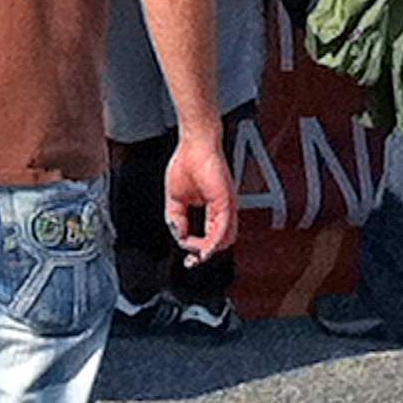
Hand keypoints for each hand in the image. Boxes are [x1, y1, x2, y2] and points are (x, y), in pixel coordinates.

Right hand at [162, 135, 236, 262]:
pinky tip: (203, 247)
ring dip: (208, 250)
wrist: (194, 144)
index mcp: (214, 210)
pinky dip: (213, 242)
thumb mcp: (176, 198)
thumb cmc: (187, 163)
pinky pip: (223, 228)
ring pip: (225, 240)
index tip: (186, 251)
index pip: (211, 237)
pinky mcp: (226, 201)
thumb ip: (178, 219)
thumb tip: (179, 236)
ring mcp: (226, 206)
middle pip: (220, 243)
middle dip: (203, 254)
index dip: (197, 248)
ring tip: (195, 252)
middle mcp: (223, 210)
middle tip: (191, 258)